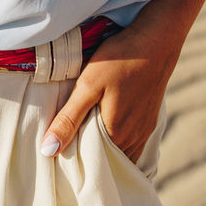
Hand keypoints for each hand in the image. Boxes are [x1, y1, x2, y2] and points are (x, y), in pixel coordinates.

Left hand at [39, 21, 177, 164]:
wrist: (157, 40)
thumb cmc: (120, 59)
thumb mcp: (88, 85)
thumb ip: (69, 119)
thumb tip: (48, 151)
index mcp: (117, 135)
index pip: (92, 165)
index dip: (75, 163)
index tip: (59, 159)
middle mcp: (134, 139)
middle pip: (108, 161)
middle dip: (90, 161)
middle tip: (68, 152)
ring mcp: (144, 130)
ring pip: (122, 153)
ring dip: (106, 152)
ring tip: (85, 142)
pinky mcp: (150, 119)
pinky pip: (133, 143)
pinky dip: (119, 143)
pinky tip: (108, 129)